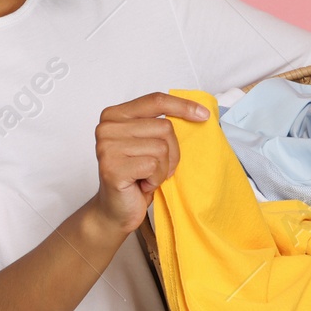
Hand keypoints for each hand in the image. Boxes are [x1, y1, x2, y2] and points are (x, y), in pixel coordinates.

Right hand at [90, 92, 209, 235]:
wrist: (117, 210)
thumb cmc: (137, 177)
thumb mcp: (149, 144)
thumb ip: (160, 125)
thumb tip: (199, 112)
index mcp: (115, 115)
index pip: (155, 100)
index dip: (182, 106)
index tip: (203, 115)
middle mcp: (107, 127)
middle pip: (164, 127)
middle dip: (171, 152)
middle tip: (157, 168)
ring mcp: (107, 147)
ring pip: (161, 147)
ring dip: (163, 168)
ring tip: (147, 177)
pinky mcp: (112, 167)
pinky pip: (154, 166)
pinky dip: (156, 179)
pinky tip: (142, 185)